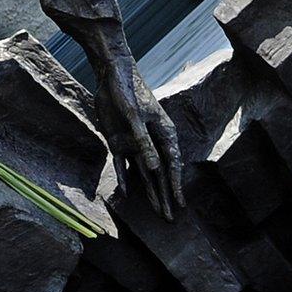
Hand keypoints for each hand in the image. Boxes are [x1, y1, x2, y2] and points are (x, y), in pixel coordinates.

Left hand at [91, 50, 183, 219]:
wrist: (111, 73)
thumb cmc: (128, 90)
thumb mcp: (135, 117)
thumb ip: (144, 143)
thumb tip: (154, 170)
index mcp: (163, 134)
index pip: (172, 165)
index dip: (176, 186)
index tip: (180, 203)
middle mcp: (151, 142)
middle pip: (160, 174)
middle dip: (165, 197)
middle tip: (169, 218)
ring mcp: (135, 143)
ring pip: (143, 174)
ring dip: (149, 192)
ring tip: (156, 211)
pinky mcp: (118, 141)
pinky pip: (122, 165)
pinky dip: (124, 179)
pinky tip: (126, 195)